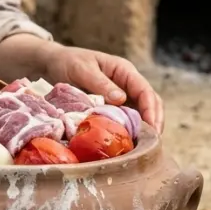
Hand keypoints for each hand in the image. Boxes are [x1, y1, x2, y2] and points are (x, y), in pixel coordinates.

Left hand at [40, 45, 164, 132]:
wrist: (55, 63)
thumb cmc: (69, 62)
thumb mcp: (82, 70)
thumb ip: (101, 84)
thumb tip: (121, 100)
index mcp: (124, 70)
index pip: (145, 90)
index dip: (151, 110)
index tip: (152, 128)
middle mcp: (127, 83)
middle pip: (151, 102)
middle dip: (155, 122)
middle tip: (152, 143)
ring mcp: (122, 94)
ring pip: (141, 112)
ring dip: (145, 128)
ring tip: (144, 147)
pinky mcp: (113, 106)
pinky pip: (127, 118)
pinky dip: (131, 129)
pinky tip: (129, 143)